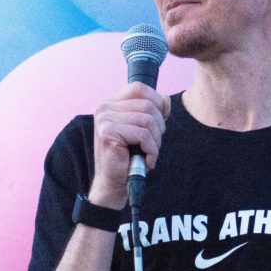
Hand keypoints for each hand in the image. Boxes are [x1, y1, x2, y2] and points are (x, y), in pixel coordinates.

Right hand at [89, 83, 170, 206]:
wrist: (113, 183)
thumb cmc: (130, 156)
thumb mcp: (142, 128)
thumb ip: (151, 110)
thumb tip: (166, 100)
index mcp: (111, 103)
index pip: (139, 88)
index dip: (156, 101)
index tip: (158, 122)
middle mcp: (104, 107)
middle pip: (148, 105)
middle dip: (159, 127)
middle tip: (152, 144)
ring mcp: (104, 119)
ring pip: (148, 120)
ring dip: (155, 141)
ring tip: (148, 153)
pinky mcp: (108, 133)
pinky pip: (144, 135)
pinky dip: (152, 150)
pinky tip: (146, 160)